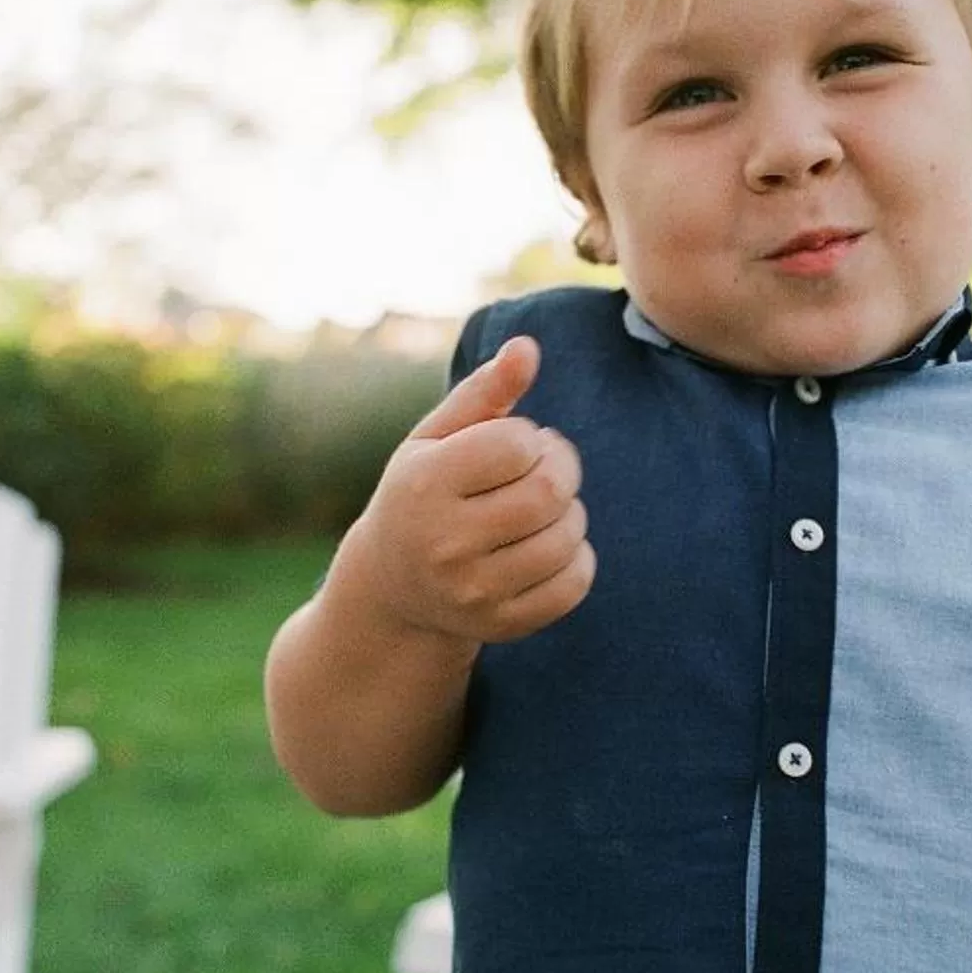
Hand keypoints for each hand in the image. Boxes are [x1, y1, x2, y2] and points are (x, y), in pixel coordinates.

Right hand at [347, 334, 594, 648]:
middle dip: (562, 468)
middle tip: (548, 466)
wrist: (393, 587)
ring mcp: (472, 591)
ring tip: (545, 506)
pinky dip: (578, 558)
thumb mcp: (436, 438)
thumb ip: (483, 392)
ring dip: (571, 512)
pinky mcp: (500, 625)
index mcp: (423, 485)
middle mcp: (443, 542)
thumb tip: (527, 347)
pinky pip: (574, 585)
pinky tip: (552, 544)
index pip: (515, 445)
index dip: (530, 437)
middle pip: (548, 493)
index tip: (515, 444)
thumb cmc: (423, 493)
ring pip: (566, 538)